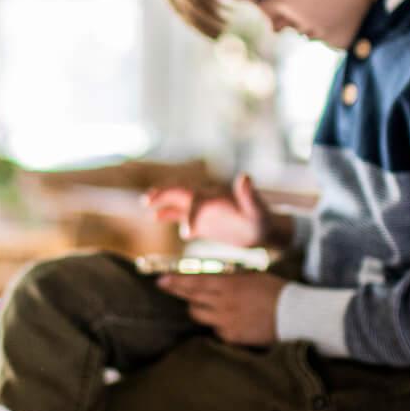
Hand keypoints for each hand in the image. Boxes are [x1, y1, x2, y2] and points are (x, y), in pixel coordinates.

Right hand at [144, 174, 281, 249]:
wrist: (263, 229)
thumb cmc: (262, 219)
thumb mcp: (257, 209)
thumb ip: (249, 195)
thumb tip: (244, 176)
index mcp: (217, 196)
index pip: (197, 201)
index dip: (191, 215)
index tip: (188, 234)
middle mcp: (207, 199)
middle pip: (181, 193)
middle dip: (164, 195)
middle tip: (148, 200)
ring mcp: (203, 210)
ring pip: (178, 202)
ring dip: (163, 202)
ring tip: (146, 204)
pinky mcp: (202, 223)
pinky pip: (182, 216)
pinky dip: (170, 215)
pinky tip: (157, 217)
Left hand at [156, 271, 285, 346]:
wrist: (295, 314)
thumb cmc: (275, 291)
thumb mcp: (250, 277)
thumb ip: (229, 278)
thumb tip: (211, 278)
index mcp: (228, 284)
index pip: (194, 282)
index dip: (175, 281)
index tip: (161, 280)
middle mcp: (223, 303)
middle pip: (191, 299)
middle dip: (179, 292)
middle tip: (166, 287)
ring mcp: (226, 322)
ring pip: (199, 315)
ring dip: (198, 308)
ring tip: (207, 304)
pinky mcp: (232, 337)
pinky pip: (216, 330)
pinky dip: (218, 324)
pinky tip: (232, 320)